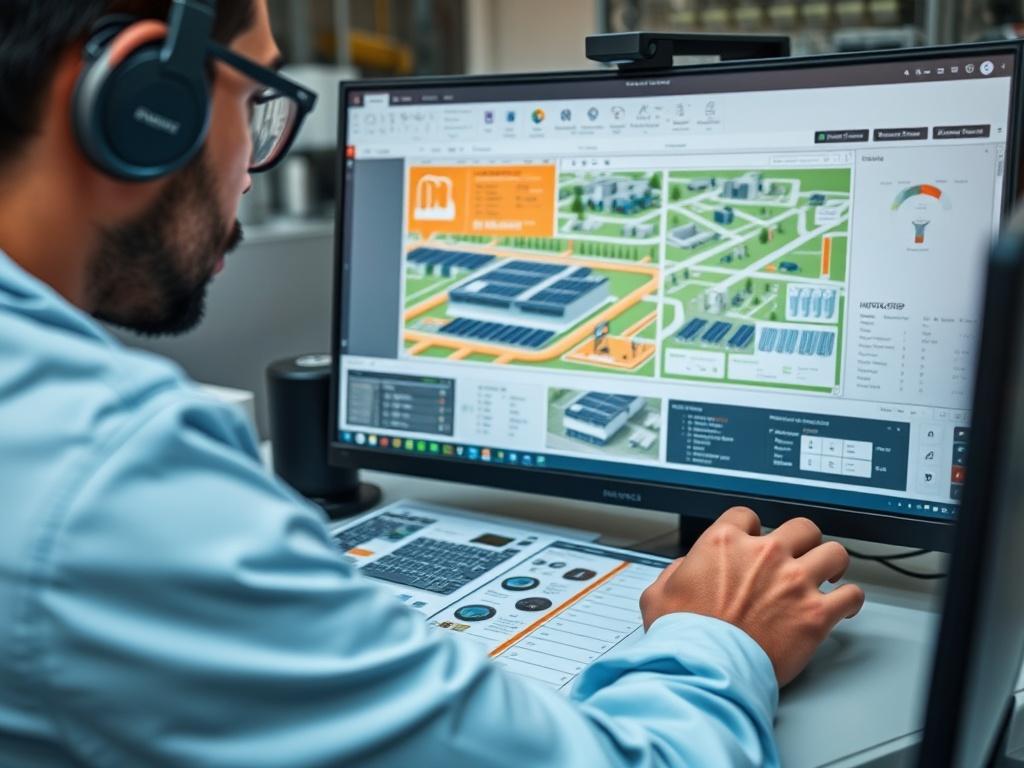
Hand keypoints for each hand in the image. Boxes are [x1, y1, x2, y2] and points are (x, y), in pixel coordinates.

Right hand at [639, 506, 864, 686]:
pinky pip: (851, 595)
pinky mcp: (816, 613)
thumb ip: (674, 572)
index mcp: (725, 543)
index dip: (752, 530)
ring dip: (831, 563)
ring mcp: (794, 581)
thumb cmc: (684, 635)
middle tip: (800, 555)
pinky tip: (845, 605)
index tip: (755, 543)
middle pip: (801, 527)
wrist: (707, 668)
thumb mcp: (658, 593)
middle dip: (802, 541)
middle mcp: (764, 554)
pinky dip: (851, 600)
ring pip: (833, 553)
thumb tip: (686, 570)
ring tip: (829, 573)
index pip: (748, 516)